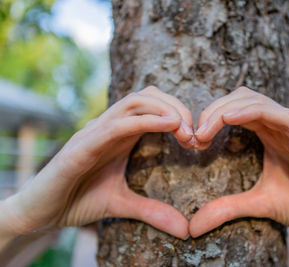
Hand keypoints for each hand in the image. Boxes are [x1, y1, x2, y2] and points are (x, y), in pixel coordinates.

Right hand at [0, 86, 192, 245]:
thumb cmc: (77, 200)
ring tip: (184, 130)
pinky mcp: (81, 146)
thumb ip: (152, 211)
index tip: (197, 139)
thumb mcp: (122, 204)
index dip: (179, 113)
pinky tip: (167, 126)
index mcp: (120, 135)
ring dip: (165, 111)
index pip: (153, 106)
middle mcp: (108, 127)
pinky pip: (115, 125)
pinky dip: (144, 121)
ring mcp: (94, 132)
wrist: (39, 212)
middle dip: (177, 107)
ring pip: (134, 102)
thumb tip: (185, 229)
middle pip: (148, 96)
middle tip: (194, 134)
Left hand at [190, 87, 288, 265]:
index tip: (193, 139)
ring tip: (206, 127)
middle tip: (195, 133)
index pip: (237, 109)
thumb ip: (226, 207)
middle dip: (215, 109)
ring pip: (260, 101)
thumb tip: (193, 226)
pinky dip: (256, 111)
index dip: (212, 116)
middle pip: (244, 99)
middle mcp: (283, 128)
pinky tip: (232, 117)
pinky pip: (284, 117)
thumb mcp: (257, 204)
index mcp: (270, 134)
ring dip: (229, 109)